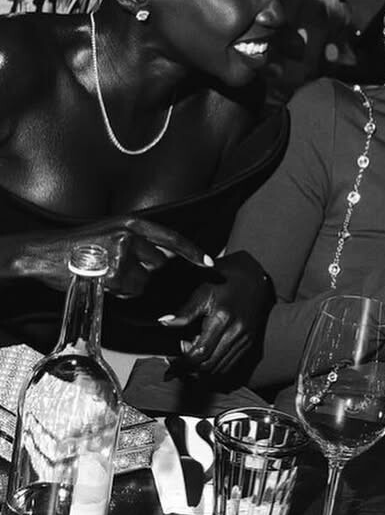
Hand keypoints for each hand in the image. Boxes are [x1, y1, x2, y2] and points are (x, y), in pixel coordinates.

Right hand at [15, 218, 211, 296]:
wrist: (45, 253)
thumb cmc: (78, 245)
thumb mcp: (112, 231)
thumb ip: (138, 241)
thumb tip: (162, 257)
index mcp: (133, 223)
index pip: (172, 238)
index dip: (192, 252)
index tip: (209, 263)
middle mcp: (130, 235)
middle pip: (160, 263)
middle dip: (147, 271)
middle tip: (121, 269)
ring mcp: (121, 254)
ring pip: (145, 280)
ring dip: (131, 284)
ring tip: (107, 275)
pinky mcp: (112, 272)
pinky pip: (129, 290)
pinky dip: (119, 291)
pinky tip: (102, 282)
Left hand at [161, 251, 272, 375]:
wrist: (251, 279)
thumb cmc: (224, 283)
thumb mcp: (202, 292)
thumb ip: (185, 311)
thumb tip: (164, 323)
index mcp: (222, 319)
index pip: (200, 353)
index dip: (183, 364)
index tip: (170, 367)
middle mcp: (236, 332)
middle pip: (209, 365)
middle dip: (190, 370)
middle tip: (176, 365)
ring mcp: (245, 339)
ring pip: (220, 368)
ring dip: (202, 371)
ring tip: (189, 362)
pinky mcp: (249, 342)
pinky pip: (231, 364)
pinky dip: (215, 368)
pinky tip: (205, 360)